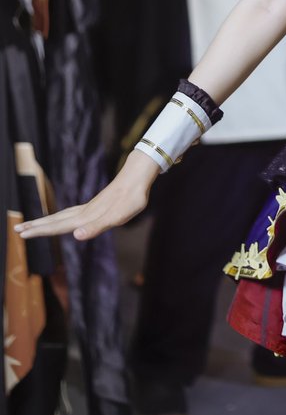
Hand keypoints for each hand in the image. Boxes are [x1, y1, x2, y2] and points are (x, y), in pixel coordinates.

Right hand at [13, 149, 158, 241]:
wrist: (138, 177)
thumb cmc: (131, 198)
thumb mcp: (118, 216)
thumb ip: (96, 227)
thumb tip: (76, 236)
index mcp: (86, 217)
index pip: (58, 226)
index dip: (40, 231)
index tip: (22, 235)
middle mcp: (84, 211)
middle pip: (55, 220)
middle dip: (37, 226)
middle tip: (17, 230)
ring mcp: (89, 207)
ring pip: (61, 216)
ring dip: (46, 221)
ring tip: (32, 225)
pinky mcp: (95, 205)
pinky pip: (70, 213)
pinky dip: (59, 218)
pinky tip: (61, 220)